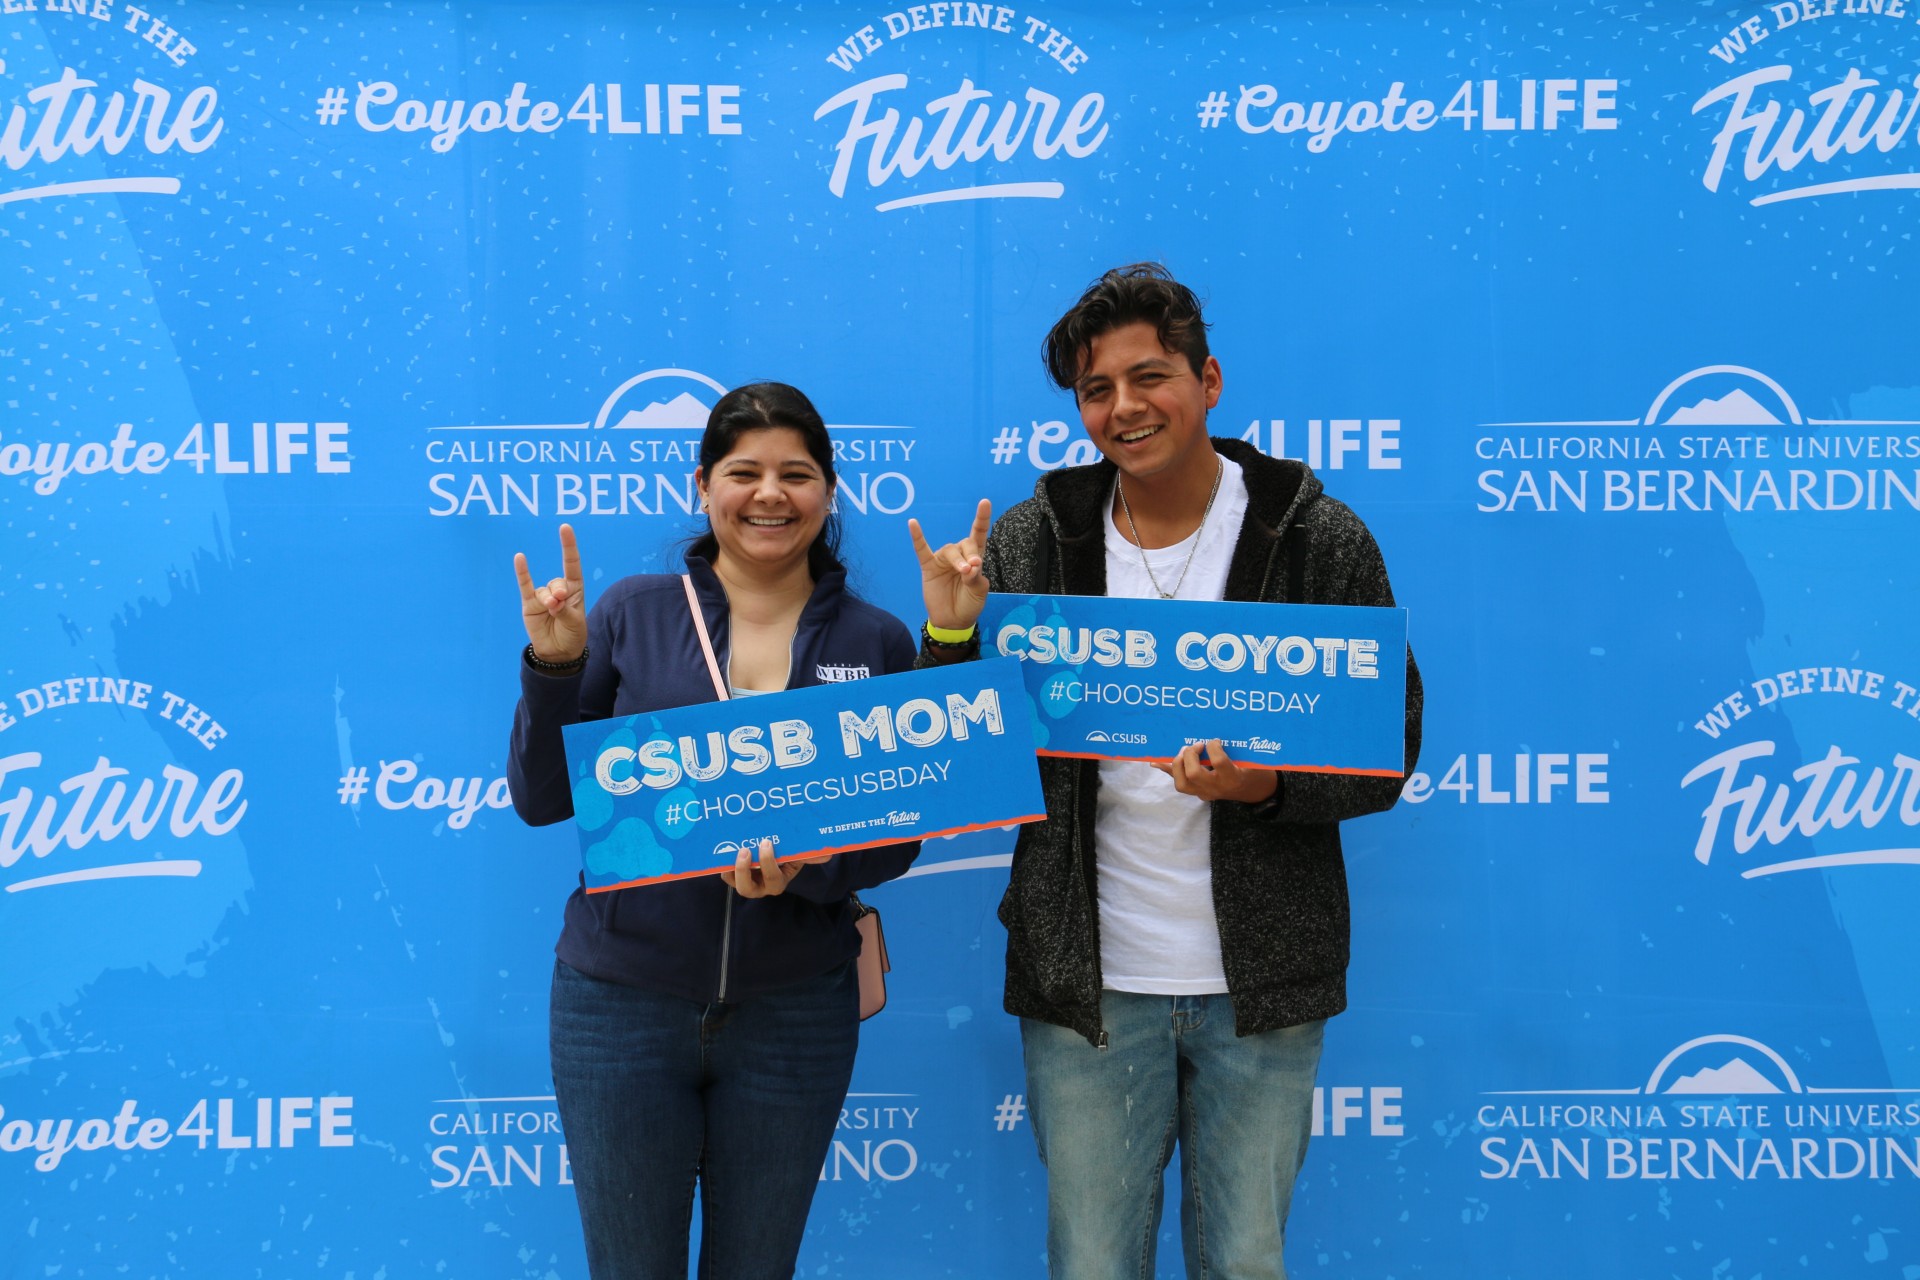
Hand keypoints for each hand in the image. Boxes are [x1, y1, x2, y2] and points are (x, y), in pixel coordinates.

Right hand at [514, 523, 586, 662]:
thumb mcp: (575, 622)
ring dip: (548, 600)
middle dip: (560, 591)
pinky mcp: (529, 603)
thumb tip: (551, 600)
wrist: (558, 652)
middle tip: (561, 603)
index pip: (572, 564)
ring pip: (544, 590)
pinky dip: (522, 572)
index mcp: (575, 589)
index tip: (565, 528)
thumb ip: (564, 609)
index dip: (568, 546)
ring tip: (553, 610)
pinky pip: (525, 585)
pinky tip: (520, 558)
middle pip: (557, 581)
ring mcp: (543, 596)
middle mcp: (559, 589)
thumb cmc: (571, 634)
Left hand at [719, 840, 832, 898]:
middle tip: (744, 849)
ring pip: (734, 882)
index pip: (772, 877)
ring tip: (731, 849)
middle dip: (743, 870)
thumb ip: (810, 855)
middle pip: (747, 889)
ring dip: (731, 869)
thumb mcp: (799, 855)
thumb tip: (827, 855)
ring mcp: (746, 882)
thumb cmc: (789, 857)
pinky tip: (722, 847)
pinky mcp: (734, 875)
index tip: (767, 842)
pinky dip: (723, 864)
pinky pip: (726, 874)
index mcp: (777, 882)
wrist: (778, 858)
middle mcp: (760, 887)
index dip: (767, 862)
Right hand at [907, 498, 991, 631]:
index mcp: (975, 559)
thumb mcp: (978, 592)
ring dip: (957, 559)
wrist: (952, 622)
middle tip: (973, 568)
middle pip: (965, 543)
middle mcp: (959, 556)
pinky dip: (917, 537)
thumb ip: (975, 578)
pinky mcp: (928, 568)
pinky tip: (913, 523)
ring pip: (950, 550)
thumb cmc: (969, 605)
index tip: (984, 502)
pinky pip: (921, 550)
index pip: (979, 535)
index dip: (982, 519)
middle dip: (971, 553)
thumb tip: (971, 564)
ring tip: (964, 571)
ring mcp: (942, 561)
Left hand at [1154, 739, 1278, 804]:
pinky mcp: (1198, 793)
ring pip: (1182, 783)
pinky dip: (1167, 770)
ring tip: (1183, 751)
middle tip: (1196, 745)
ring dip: (1177, 764)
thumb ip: (1236, 748)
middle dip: (1190, 755)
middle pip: (1193, 774)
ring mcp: (1206, 793)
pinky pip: (1179, 782)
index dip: (1213, 747)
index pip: (1218, 762)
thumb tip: (1216, 731)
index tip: (1214, 740)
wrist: (1254, 791)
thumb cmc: (1253, 770)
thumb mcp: (1250, 759)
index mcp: (1233, 777)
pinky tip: (1155, 761)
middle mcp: (1217, 788)